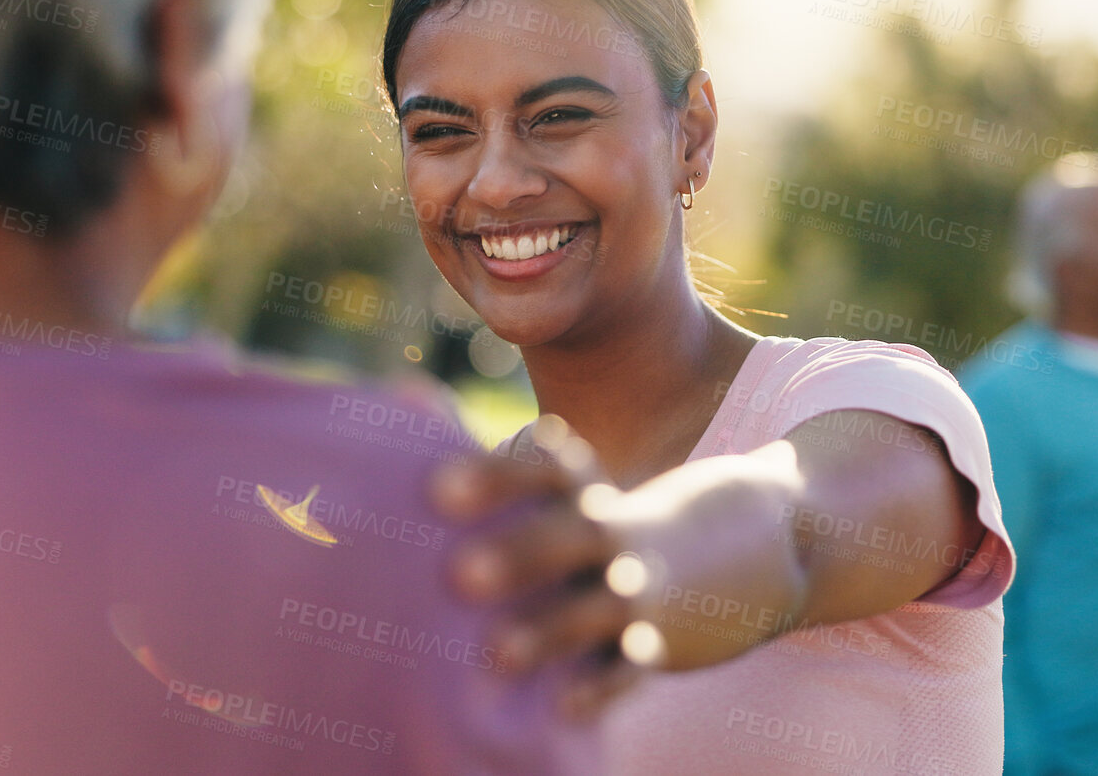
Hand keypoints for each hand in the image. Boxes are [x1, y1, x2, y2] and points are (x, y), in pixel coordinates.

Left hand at [429, 415, 649, 719]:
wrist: (697, 561)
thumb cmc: (571, 522)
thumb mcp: (545, 485)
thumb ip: (480, 458)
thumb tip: (401, 392)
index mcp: (576, 487)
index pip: (546, 467)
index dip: (496, 476)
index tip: (437, 490)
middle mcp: (606, 532)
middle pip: (574, 536)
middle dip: (521, 554)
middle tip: (458, 574)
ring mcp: (632, 591)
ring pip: (599, 608)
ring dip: (552, 629)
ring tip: (496, 654)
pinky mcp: (647, 647)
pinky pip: (628, 669)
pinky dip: (600, 686)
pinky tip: (562, 705)